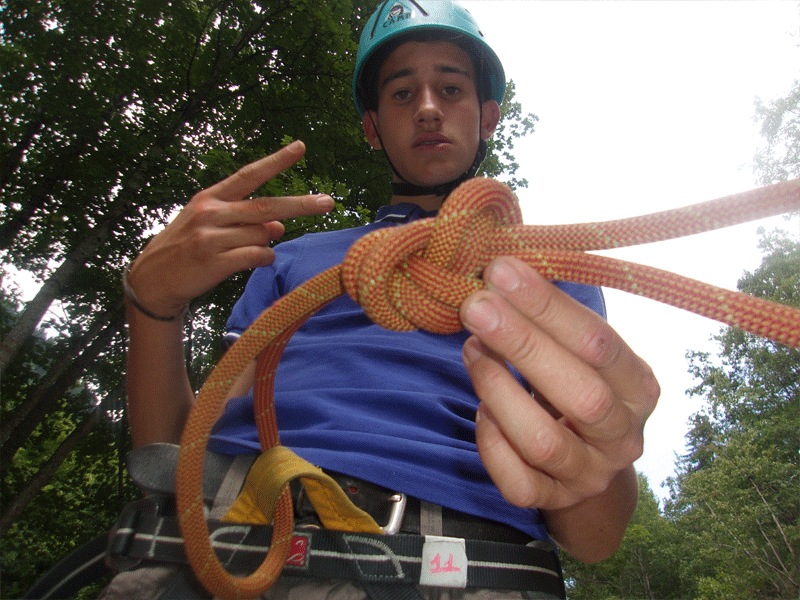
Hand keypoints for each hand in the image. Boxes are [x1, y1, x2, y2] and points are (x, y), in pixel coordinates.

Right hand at [126, 141, 333, 317]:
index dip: (276, 161)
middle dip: (302, 204)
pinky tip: (253, 260)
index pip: (249, 175)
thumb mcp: (209, 224)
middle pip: (267, 206)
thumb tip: (279, 226)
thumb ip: (244, 220)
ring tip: (243, 249)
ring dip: (266, 243)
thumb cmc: (187, 248)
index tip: (300, 147)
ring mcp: (212, 237)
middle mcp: (212, 213)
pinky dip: (264, 258)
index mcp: (211, 198)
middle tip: (329, 202)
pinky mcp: (215, 261)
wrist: (153, 279)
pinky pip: (259, 256)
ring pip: (264, 235)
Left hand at [459, 256, 658, 511]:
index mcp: (639, 388)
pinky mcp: (551, 500)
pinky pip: (517, 481)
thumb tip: (499, 273)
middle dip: (523, 345)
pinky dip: (491, 441)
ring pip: (543, 442)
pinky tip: (480, 408)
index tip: (502, 271)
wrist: (589, 458)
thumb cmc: (579, 383)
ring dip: (498, 390)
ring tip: (472, 349)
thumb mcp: (583, 352)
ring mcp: (588, 474)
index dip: (548, 306)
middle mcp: (622, 437)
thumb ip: (553, 320)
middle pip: (580, 396)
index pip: (599, 344)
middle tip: (476, 306)